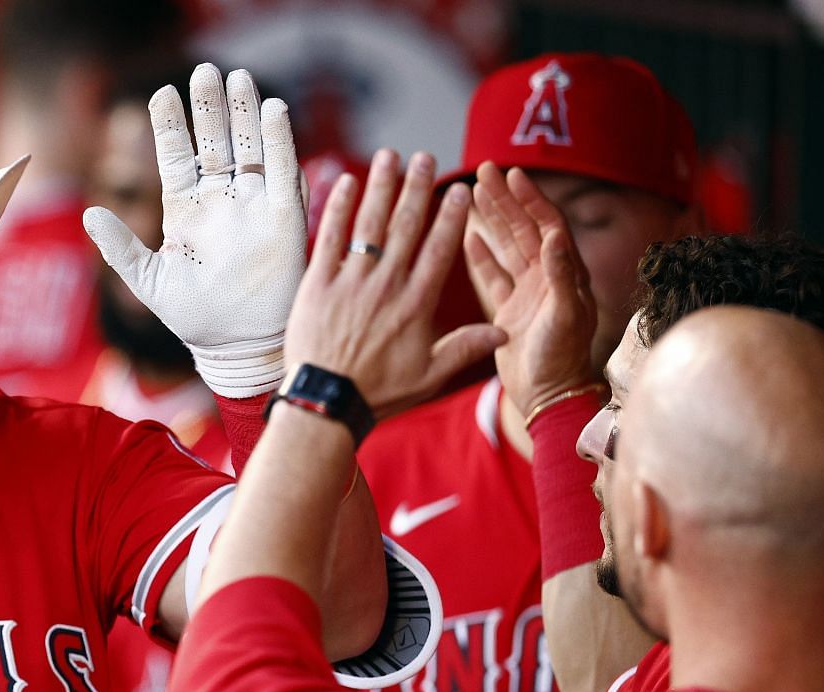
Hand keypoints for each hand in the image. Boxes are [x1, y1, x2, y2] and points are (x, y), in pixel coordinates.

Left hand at [84, 65, 304, 398]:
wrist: (237, 348)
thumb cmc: (194, 319)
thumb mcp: (149, 282)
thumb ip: (120, 248)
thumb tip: (87, 214)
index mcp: (186, 211)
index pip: (176, 157)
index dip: (170, 125)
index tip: (160, 93)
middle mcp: (220, 201)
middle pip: (215, 142)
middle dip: (209, 107)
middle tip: (204, 70)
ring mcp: (253, 205)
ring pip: (248, 147)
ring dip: (245, 112)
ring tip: (237, 77)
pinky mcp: (285, 217)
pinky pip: (283, 170)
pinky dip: (279, 141)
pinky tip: (272, 110)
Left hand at [283, 150, 505, 418]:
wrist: (326, 403)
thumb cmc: (378, 393)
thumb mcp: (428, 376)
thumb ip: (465, 348)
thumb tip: (505, 332)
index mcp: (416, 303)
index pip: (439, 249)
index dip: (452, 217)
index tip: (461, 189)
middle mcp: (386, 285)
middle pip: (405, 226)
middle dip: (416, 187)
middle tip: (424, 157)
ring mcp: (351, 282)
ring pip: (370, 224)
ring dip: (381, 186)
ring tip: (389, 156)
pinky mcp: (318, 284)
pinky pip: (330, 238)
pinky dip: (339, 208)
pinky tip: (348, 182)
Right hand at [464, 163, 598, 415]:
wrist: (547, 396)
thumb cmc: (561, 359)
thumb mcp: (565, 316)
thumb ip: (559, 276)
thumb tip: (553, 235)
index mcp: (564, 274)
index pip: (547, 225)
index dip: (531, 200)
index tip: (514, 175)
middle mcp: (546, 278)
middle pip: (524, 229)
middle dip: (506, 200)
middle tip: (486, 170)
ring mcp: (527, 294)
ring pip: (506, 247)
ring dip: (492, 220)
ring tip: (473, 193)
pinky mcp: (508, 311)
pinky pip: (493, 276)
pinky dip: (481, 256)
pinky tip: (468, 237)